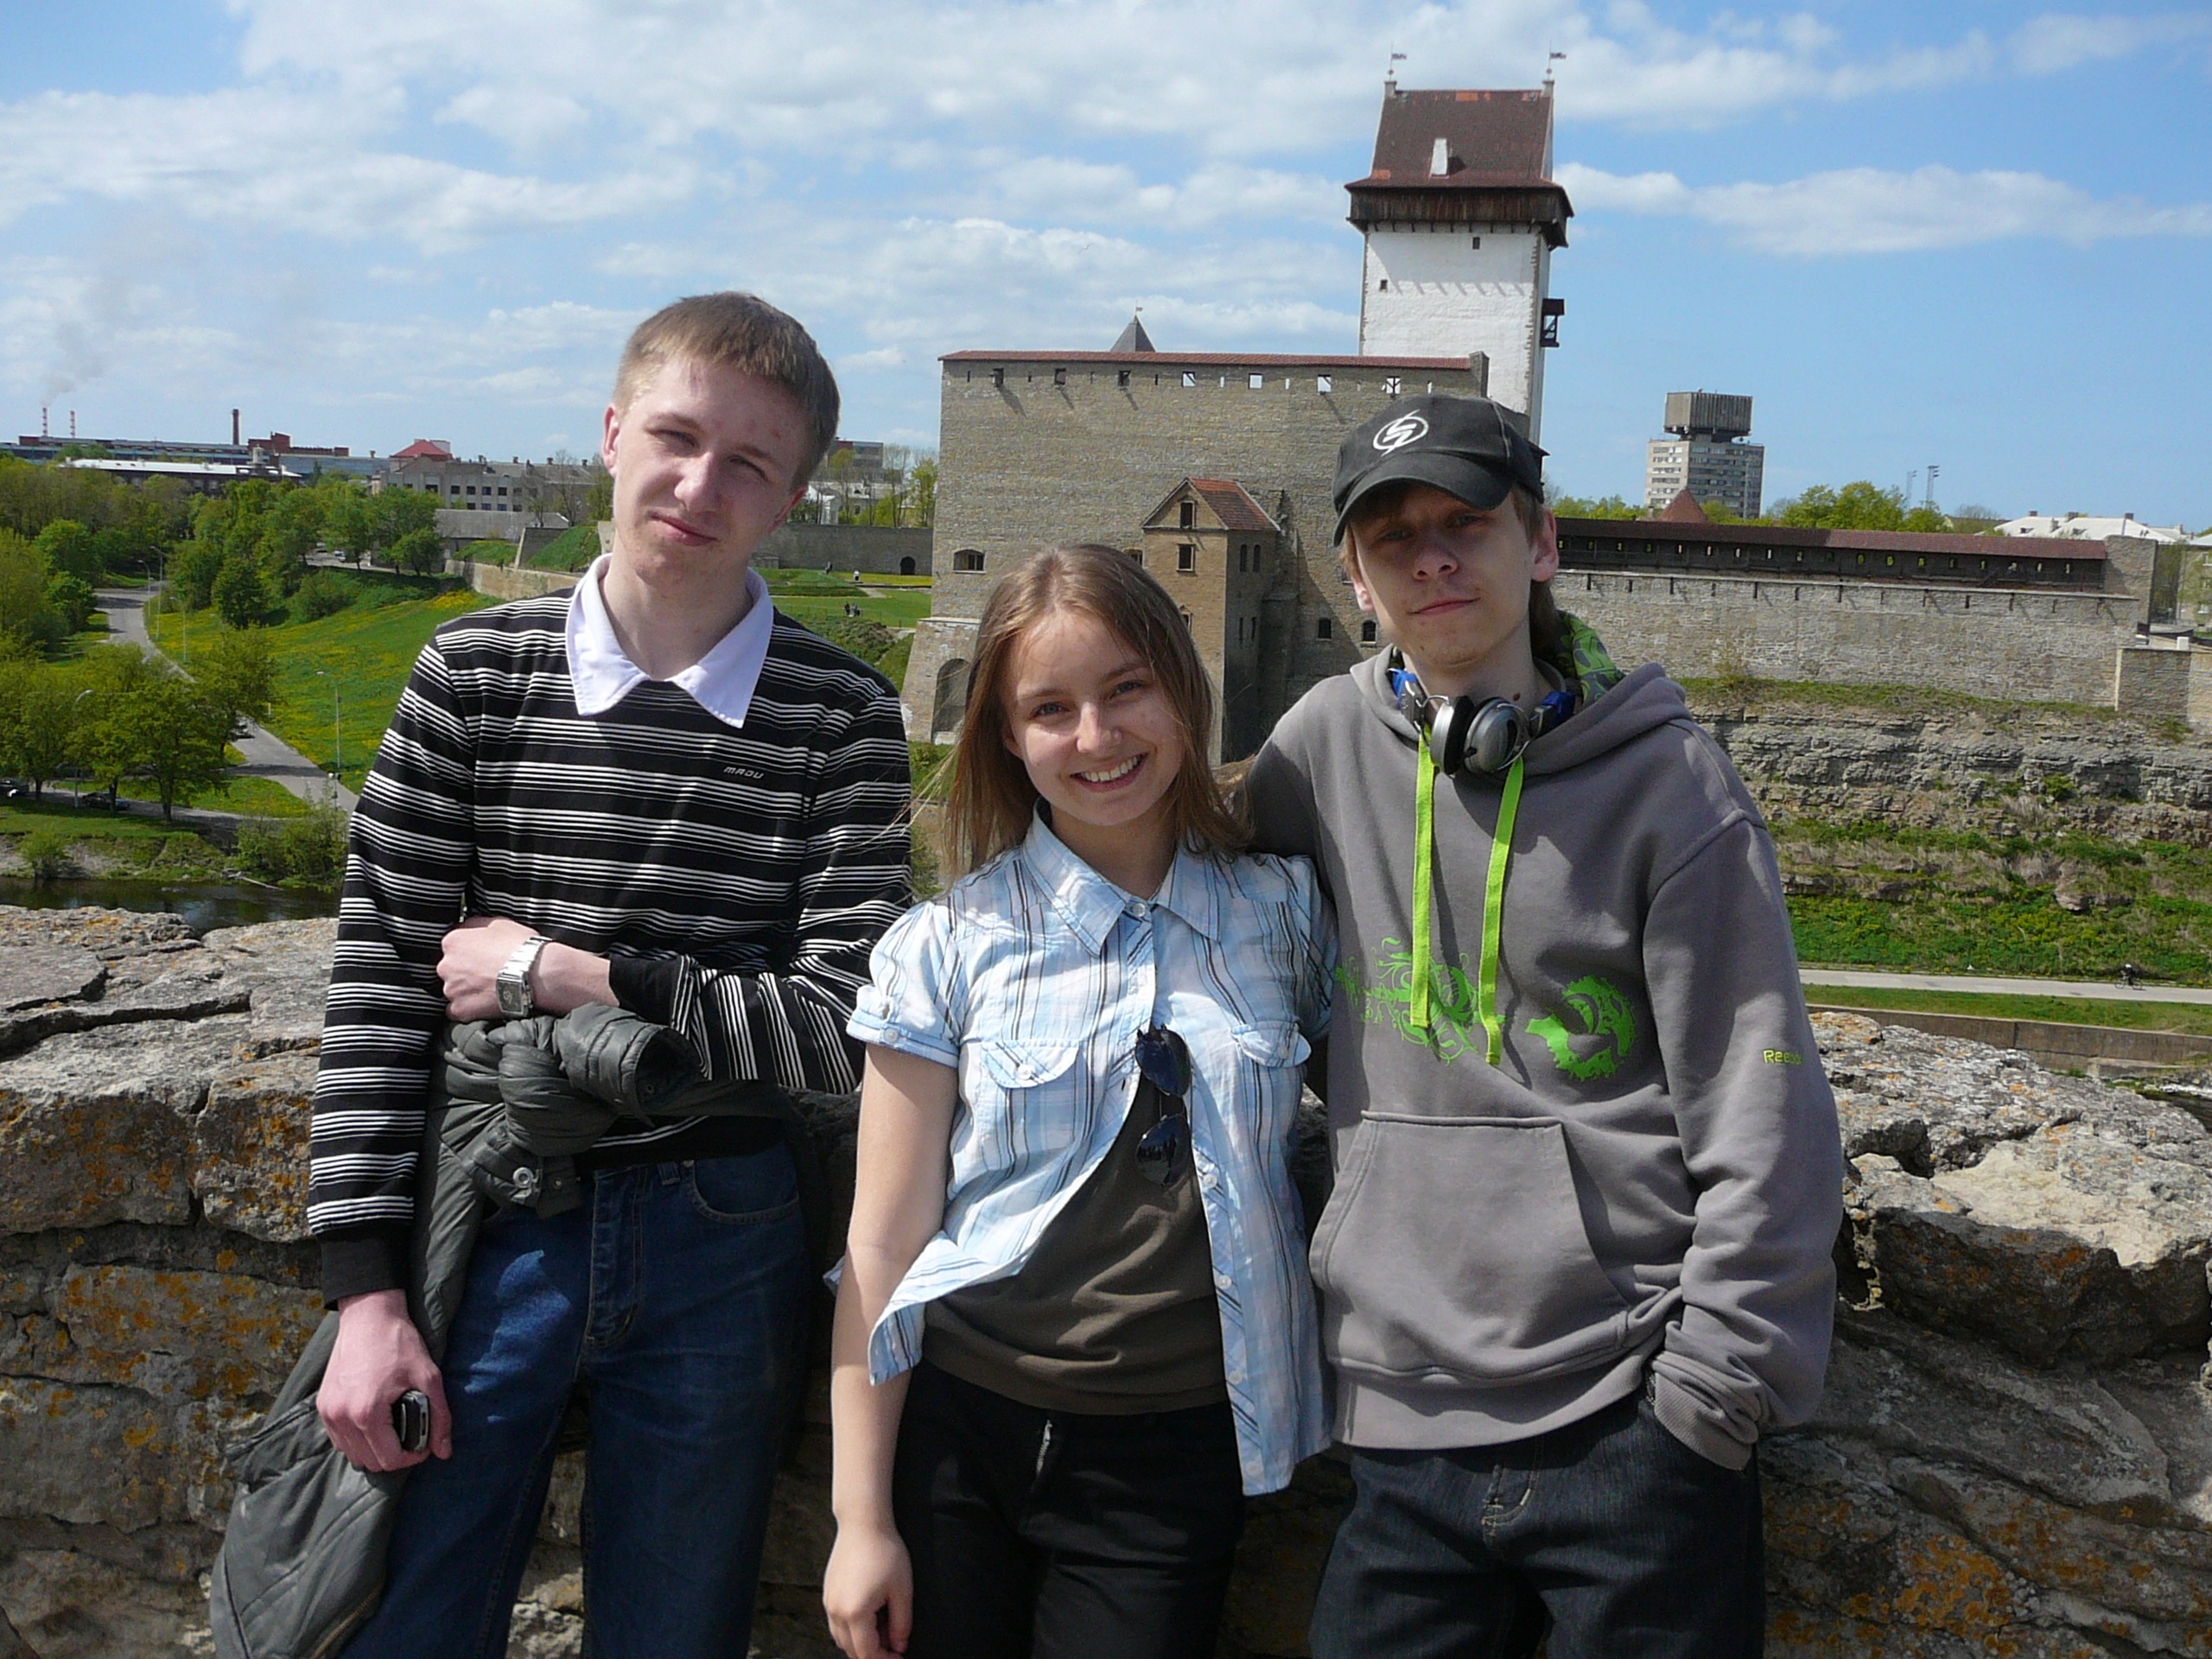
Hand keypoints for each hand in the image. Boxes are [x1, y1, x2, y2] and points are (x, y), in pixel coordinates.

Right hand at [317, 1289, 452, 1470]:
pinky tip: (374, 1423)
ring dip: (374, 1449)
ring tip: (393, 1430)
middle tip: (410, 1437)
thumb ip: (439, 1416)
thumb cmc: (398, 1343)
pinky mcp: (322, 1406)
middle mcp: (341, 1417)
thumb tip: (444, 1452)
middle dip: (394, 1455)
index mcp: (367, 1412)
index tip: (423, 1444)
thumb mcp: (428, 1376)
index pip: (389, 1460)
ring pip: (352, 1454)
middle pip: (369, 1462)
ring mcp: (328, 1412)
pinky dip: (357, 1439)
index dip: (412, 1457)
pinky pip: (339, 1439)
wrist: (368, 1315)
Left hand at [439, 916, 614, 1020]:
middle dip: (464, 970)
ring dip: (466, 989)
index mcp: (452, 942)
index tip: (481, 955)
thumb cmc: (520, 947)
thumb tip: (470, 928)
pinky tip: (483, 1003)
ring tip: (489, 989)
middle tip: (486, 972)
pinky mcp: (460, 1010)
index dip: (468, 950)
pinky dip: (468, 1008)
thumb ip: (477, 925)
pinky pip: (456, 1011)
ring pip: (453, 989)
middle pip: (450, 968)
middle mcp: (446, 965)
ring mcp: (452, 989)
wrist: (534, 974)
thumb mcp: (498, 923)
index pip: (452, 946)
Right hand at [823, 1520, 912, 1658]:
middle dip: (874, 1654)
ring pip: (842, 1640)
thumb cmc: (885, 1552)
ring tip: (884, 1628)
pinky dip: (852, 1630)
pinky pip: (837, 1624)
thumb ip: (901, 1624)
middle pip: (852, 1651)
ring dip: (861, 1643)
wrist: (863, 1523)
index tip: (900, 1656)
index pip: (867, 1653)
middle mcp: (836, 1611)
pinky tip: (871, 1616)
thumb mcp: (902, 1590)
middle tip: (895, 1644)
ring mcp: (829, 1603)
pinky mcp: (828, 1594)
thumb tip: (899, 1647)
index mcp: (855, 1613)